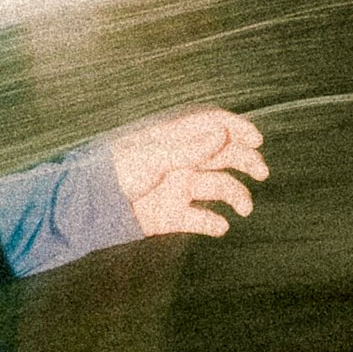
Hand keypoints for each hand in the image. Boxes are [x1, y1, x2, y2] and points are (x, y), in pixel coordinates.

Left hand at [108, 104, 269, 240]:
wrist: (90, 209)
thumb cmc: (116, 172)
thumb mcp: (152, 157)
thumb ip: (188, 149)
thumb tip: (222, 134)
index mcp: (174, 140)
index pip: (212, 125)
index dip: (236, 128)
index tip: (256, 139)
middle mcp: (181, 162)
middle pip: (222, 155)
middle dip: (245, 160)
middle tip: (262, 172)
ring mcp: (177, 188)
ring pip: (217, 187)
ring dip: (236, 196)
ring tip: (245, 209)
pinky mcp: (171, 215)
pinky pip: (199, 218)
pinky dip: (213, 223)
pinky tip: (220, 226)